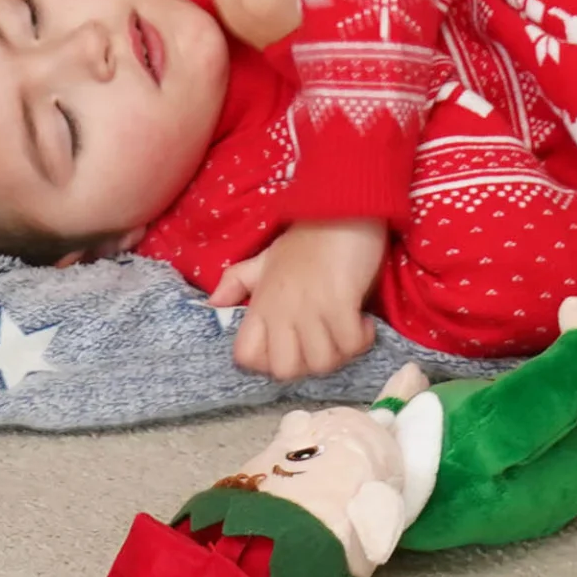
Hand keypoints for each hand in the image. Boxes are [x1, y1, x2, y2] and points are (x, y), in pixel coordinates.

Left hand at [217, 220, 391, 381]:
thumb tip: (212, 303)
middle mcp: (280, 309)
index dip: (267, 362)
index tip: (292, 346)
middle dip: (309, 365)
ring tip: (347, 329)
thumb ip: (238, 280)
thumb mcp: (266, 258)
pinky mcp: (340, 301)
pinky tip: (364, 321)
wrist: (342, 206)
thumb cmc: (307, 236)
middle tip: (325, 342)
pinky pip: (350, 344)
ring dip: (340, 353)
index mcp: (260, 302)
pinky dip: (362, 340)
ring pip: (321, 363)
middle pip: (285, 370)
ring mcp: (309, 306)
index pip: (246, 355)